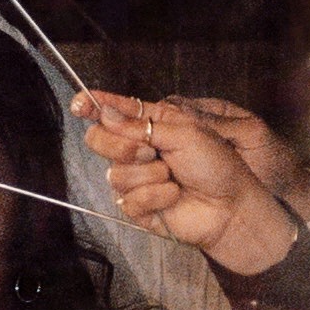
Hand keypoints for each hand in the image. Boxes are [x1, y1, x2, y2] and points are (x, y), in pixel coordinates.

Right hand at [77, 92, 296, 277]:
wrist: (231, 206)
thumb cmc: (218, 166)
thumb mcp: (184, 132)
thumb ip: (142, 124)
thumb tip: (104, 114)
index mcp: (151, 124)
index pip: (114, 111)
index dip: (93, 106)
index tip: (78, 103)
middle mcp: (139, 149)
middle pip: (100, 140)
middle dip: (122, 146)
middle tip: (150, 151)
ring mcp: (137, 178)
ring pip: (114, 173)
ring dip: (149, 175)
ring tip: (174, 178)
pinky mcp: (138, 206)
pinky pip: (127, 200)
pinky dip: (154, 197)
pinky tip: (174, 196)